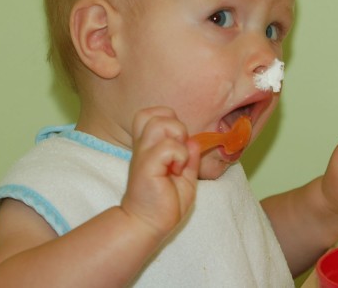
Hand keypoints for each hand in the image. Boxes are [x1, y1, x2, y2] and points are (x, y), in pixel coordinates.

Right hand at [121, 107, 199, 239]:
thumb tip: (193, 141)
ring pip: (159, 123)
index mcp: (150, 146)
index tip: (178, 144)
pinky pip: (167, 146)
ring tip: (178, 160)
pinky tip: (177, 171)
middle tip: (180, 149)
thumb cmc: (164, 203)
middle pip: (154, 113)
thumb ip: (190, 158)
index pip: (153, 113)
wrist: (148, 225)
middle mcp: (144, 146)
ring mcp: (144, 154)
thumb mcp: (186, 177)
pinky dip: (179, 156)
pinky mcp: (146, 166)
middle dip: (175, 125)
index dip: (170, 121)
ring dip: (177, 138)